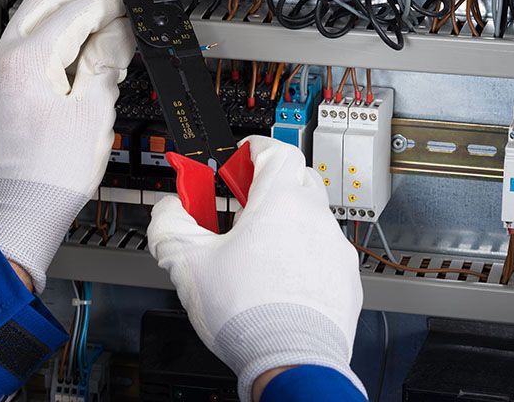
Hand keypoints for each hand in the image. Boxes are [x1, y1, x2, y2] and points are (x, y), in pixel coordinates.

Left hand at [0, 0, 134, 291]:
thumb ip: (106, 61)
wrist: (22, 210)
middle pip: (39, 6)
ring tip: (94, 42)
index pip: (70, 15)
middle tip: (109, 16)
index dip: (104, 7)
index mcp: (24, 64)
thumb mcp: (94, 110)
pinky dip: (43, 47)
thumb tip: (119, 33)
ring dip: (59, 24)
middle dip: (76, 4)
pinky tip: (69, 63)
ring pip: (24, 27)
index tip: (123, 6)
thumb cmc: (54, 173)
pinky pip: (16, 53)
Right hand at [147, 136, 364, 400]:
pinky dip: (302, 252)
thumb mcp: (187, 262)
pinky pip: (322, 250)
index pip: (276, 150)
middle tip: (241, 203)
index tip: (238, 159)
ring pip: (310, 216)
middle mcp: (314, 218)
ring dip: (284, 220)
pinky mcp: (344, 278)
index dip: (254, 149)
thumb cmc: (248, 313)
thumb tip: (169, 210)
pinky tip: (277, 278)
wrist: (292, 364)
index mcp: (280, 202)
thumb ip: (170, 223)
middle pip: (296, 178)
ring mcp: (334, 249)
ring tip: (255, 248)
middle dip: (268, 183)